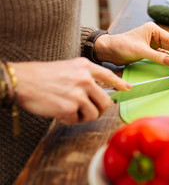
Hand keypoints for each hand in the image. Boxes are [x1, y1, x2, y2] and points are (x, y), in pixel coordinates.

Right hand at [10, 58, 130, 124]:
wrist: (23, 81)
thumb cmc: (44, 76)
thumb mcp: (69, 68)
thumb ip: (85, 77)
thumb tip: (99, 91)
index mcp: (85, 67)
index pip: (109, 75)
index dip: (120, 83)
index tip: (127, 89)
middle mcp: (85, 79)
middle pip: (106, 101)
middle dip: (99, 110)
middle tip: (88, 111)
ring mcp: (78, 93)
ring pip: (94, 114)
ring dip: (83, 116)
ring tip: (70, 110)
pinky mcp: (69, 107)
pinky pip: (77, 120)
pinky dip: (69, 120)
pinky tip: (59, 112)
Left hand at [95, 22, 168, 65]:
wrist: (108, 50)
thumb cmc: (122, 45)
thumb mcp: (140, 51)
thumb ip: (157, 57)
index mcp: (153, 30)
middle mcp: (154, 35)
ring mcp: (152, 43)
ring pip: (167, 51)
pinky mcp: (149, 50)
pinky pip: (161, 55)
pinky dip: (166, 60)